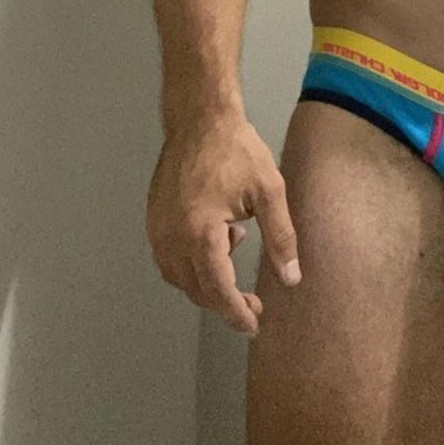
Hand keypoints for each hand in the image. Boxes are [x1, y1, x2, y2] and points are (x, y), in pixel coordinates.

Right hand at [146, 108, 300, 335]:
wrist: (200, 119)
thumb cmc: (237, 150)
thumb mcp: (270, 192)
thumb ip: (281, 238)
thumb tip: (290, 278)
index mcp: (201, 233)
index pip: (218, 291)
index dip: (236, 313)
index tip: (252, 326)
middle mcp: (172, 237)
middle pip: (196, 290)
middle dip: (224, 302)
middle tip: (253, 303)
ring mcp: (157, 229)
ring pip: (179, 278)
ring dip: (207, 282)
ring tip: (237, 250)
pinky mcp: (152, 219)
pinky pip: (169, 259)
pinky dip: (192, 264)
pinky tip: (218, 237)